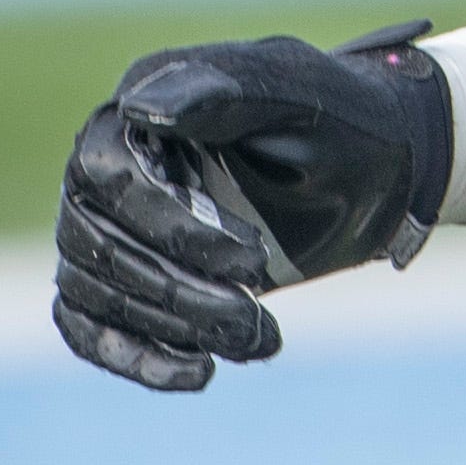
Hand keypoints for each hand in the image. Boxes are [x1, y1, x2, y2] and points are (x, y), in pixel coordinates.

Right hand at [53, 28, 452, 391]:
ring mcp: (109, 221)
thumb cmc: (343, 120)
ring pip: (99, 289)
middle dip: (177, 288)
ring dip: (175, 324)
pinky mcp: (121, 275)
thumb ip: (228, 91)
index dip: (168, 223)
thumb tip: (140, 106)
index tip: (249, 257)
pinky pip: (90, 325)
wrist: (375, 165)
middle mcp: (111, 162)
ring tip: (259, 338)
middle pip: (101, 242)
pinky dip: (134, 356)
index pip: (108, 174)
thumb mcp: (304, 96)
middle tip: (254, 310)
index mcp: (146, 99)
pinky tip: (198, 373)